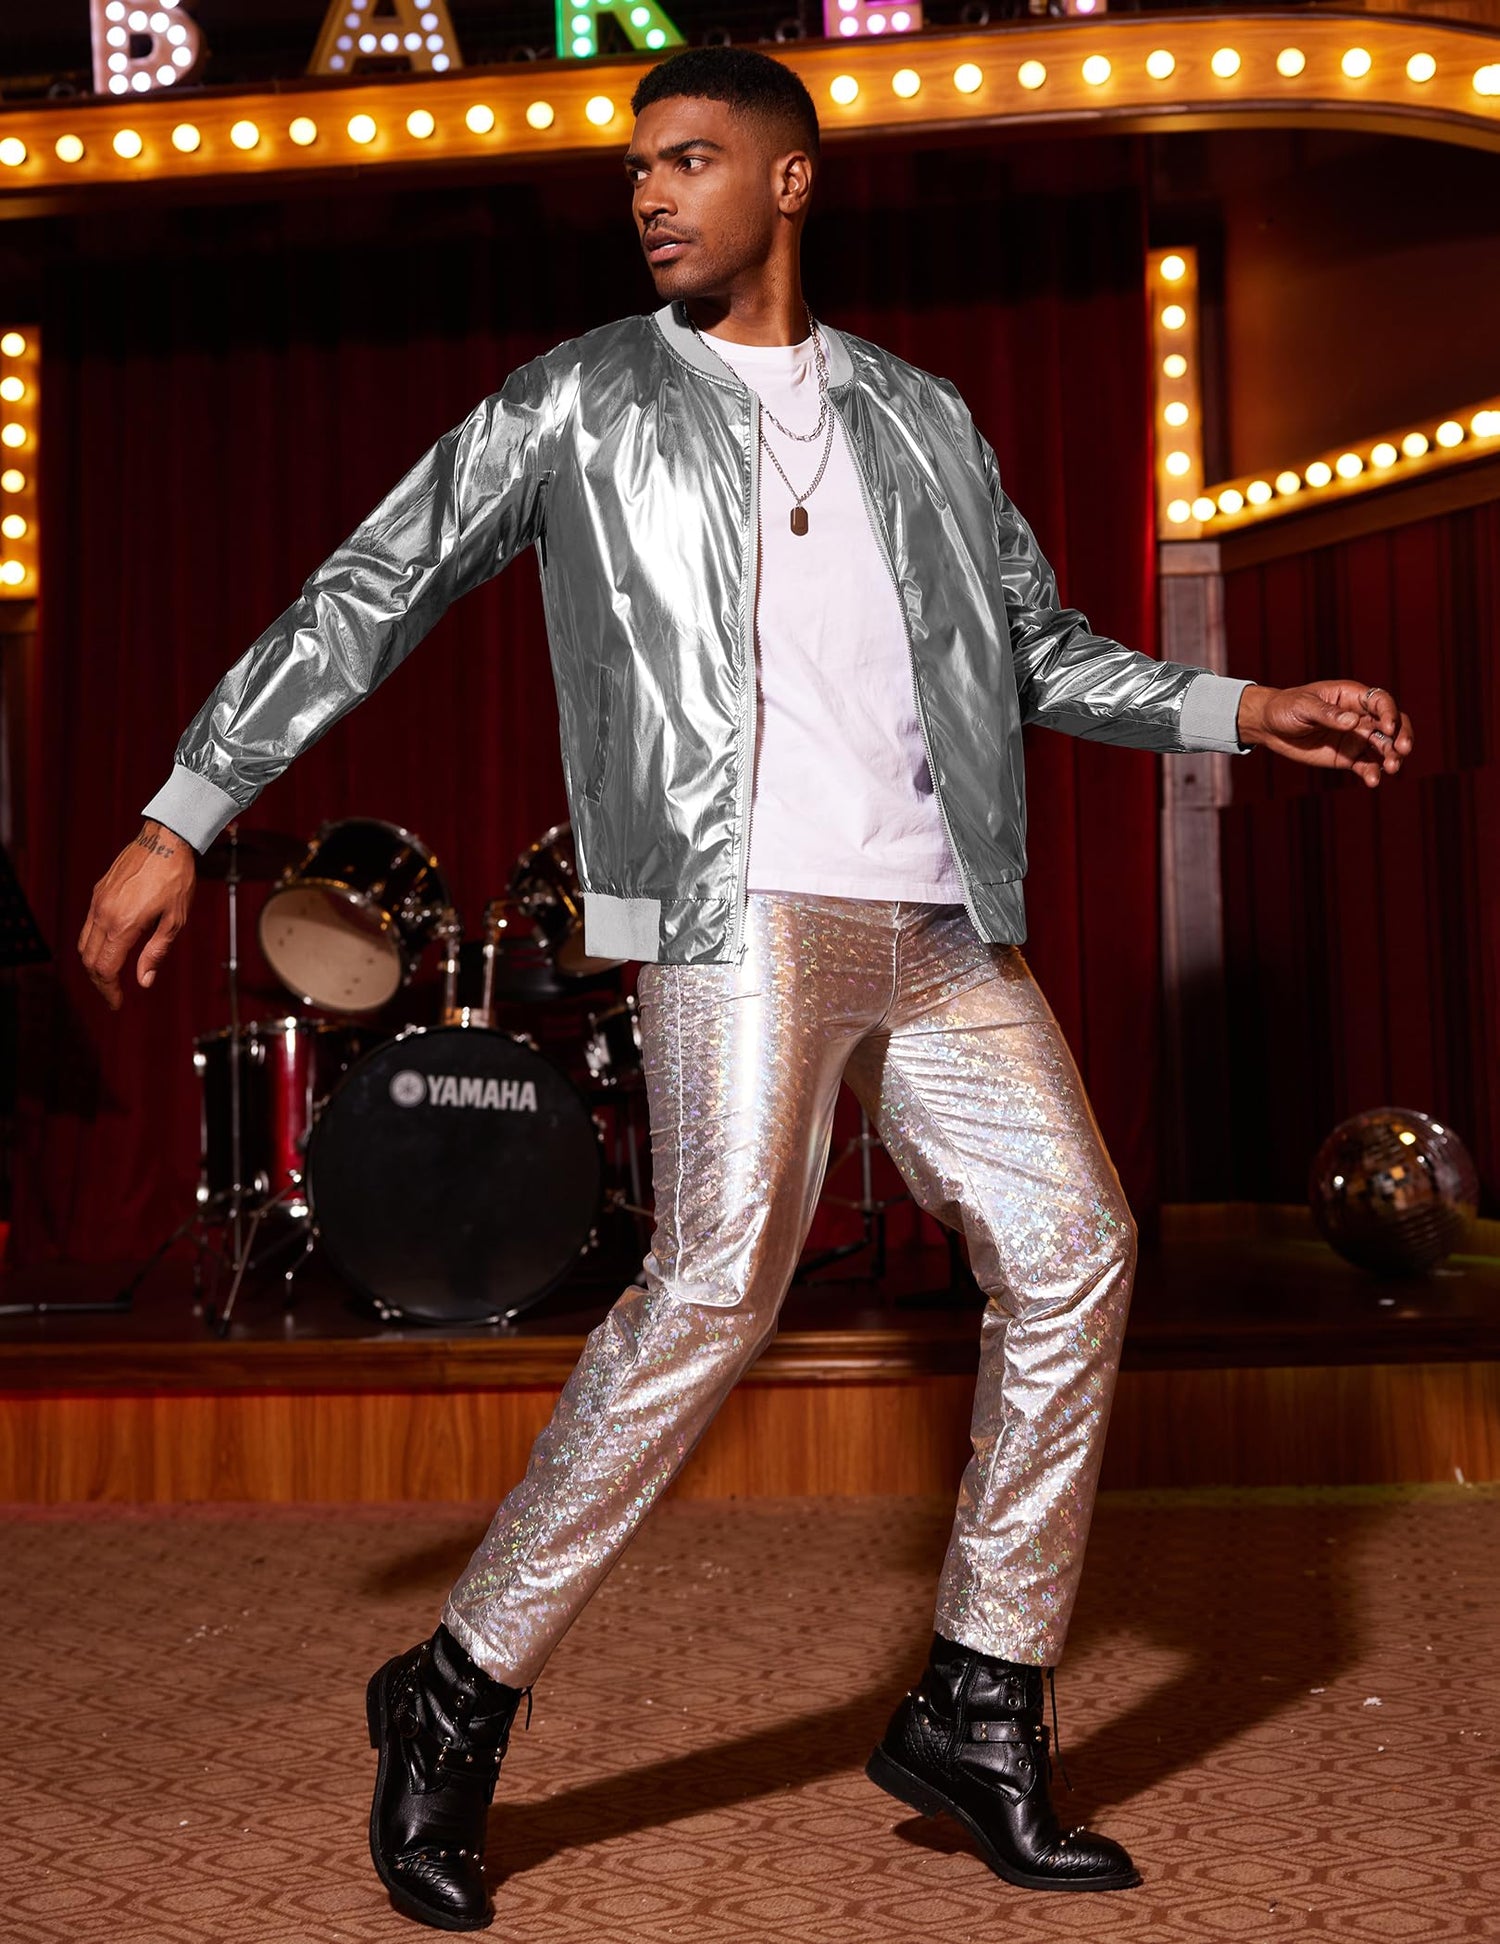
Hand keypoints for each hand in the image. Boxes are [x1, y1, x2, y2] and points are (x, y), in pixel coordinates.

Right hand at [78, 821, 197, 1010]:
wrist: (165, 840)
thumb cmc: (176, 879)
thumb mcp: (175, 920)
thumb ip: (156, 952)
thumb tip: (143, 982)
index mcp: (123, 925)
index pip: (105, 969)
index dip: (109, 991)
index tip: (118, 1003)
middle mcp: (103, 915)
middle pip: (89, 960)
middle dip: (100, 982)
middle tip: (114, 994)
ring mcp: (98, 902)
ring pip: (84, 943)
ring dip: (94, 964)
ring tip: (111, 976)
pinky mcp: (98, 892)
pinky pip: (88, 926)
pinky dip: (93, 944)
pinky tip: (110, 949)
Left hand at [1235, 681, 1412, 786]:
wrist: (1270, 726)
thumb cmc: (1286, 707)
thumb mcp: (1303, 707)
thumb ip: (1327, 714)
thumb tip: (1352, 721)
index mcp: (1352, 696)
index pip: (1381, 701)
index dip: (1389, 713)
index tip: (1389, 727)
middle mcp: (1360, 716)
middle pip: (1392, 725)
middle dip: (1402, 736)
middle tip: (1403, 750)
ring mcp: (1356, 737)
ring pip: (1383, 747)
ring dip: (1392, 757)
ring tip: (1391, 769)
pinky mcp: (1348, 757)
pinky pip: (1366, 765)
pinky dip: (1372, 772)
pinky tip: (1373, 781)